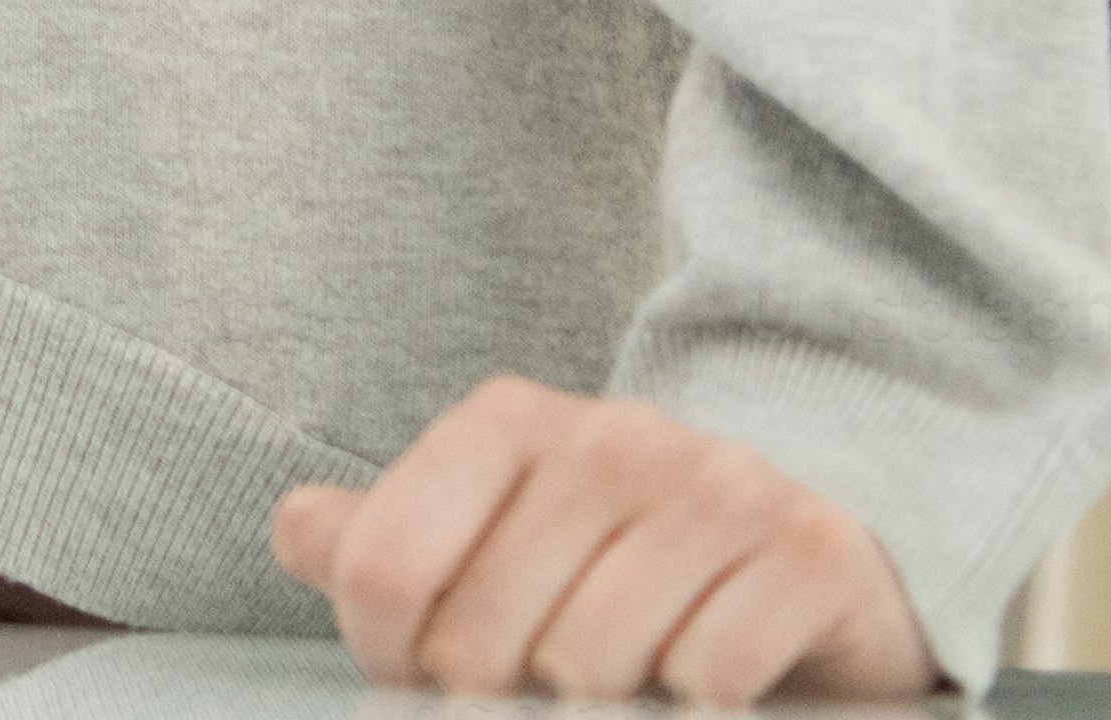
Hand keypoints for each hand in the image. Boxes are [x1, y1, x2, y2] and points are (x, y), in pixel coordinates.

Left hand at [272, 382, 926, 703]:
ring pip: (592, 658)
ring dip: (597, 705)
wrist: (810, 578)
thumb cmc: (618, 570)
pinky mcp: (810, 550)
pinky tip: (703, 681)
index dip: (386, 652)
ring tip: (618, 686)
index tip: (419, 677)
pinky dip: (697, 702)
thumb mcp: (494, 541)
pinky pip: (710, 672)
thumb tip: (300, 533)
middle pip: (482, 630)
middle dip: (492, 694)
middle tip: (531, 693)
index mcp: (509, 419)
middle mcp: (613, 432)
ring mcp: (719, 482)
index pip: (383, 564)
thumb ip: (382, 542)